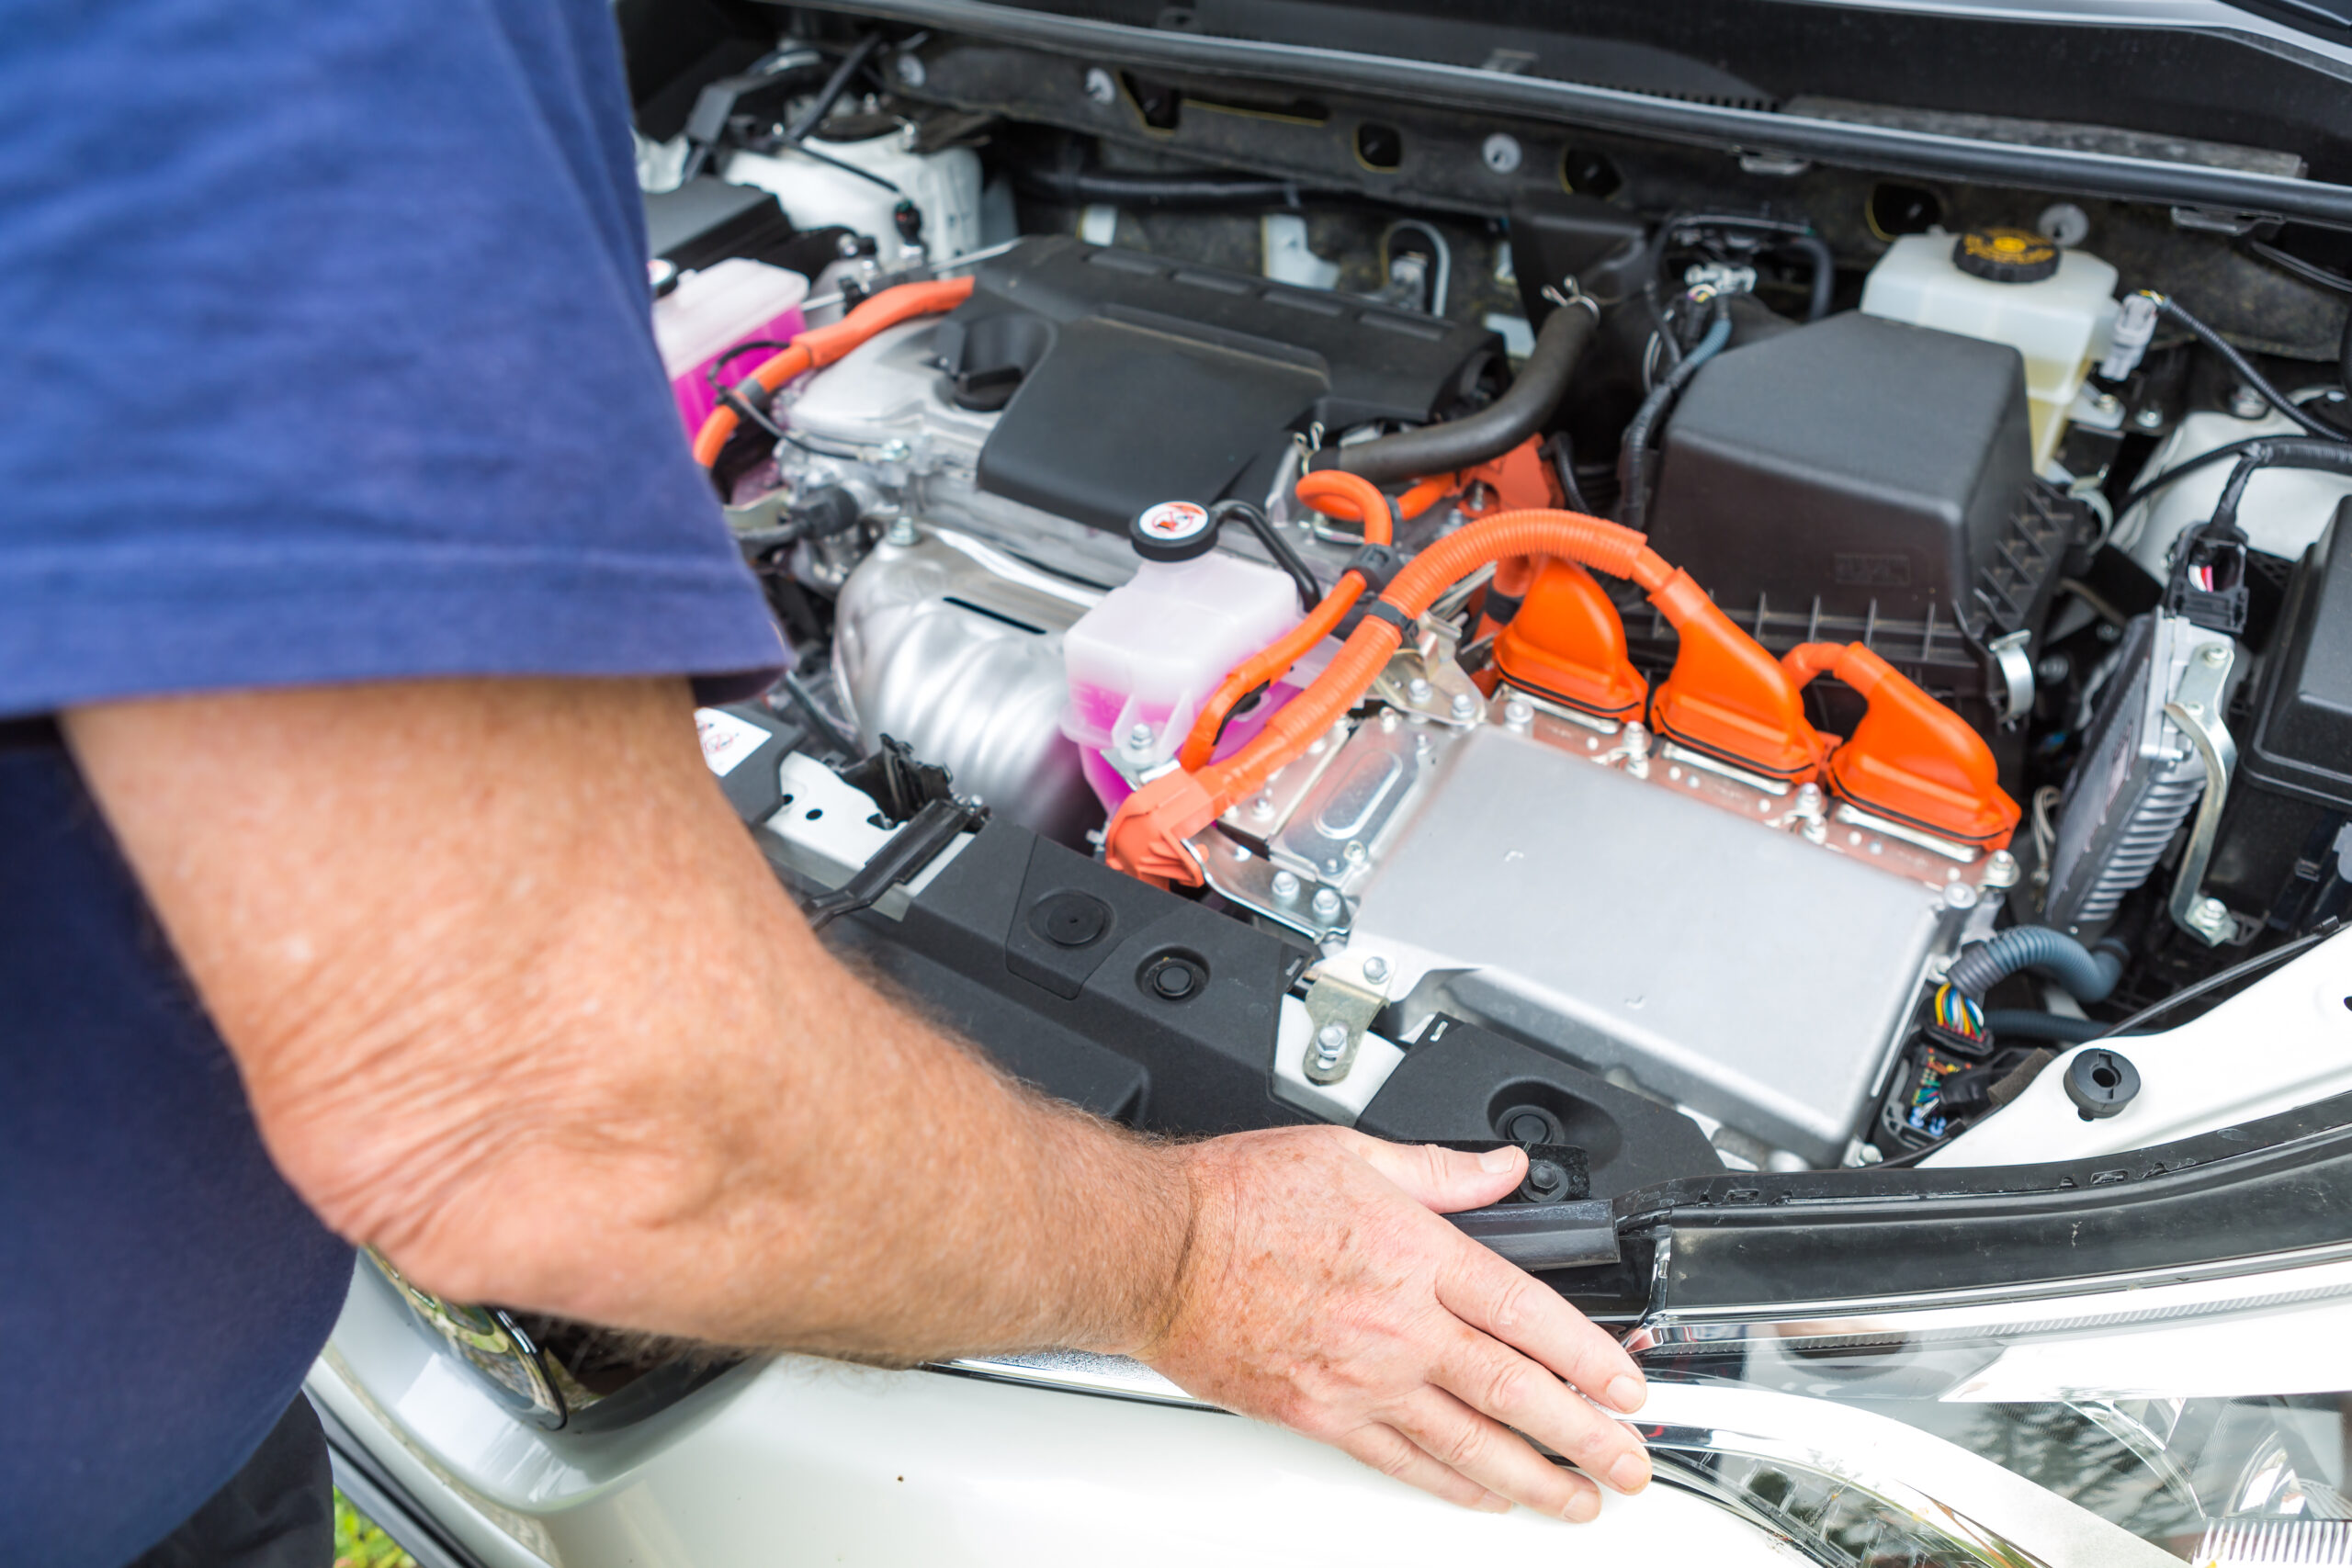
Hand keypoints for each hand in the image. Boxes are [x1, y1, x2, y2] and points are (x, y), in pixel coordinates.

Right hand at [1138, 1127, 1651, 1519]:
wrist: (1156, 1250)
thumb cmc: (1237, 1197)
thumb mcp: (1351, 1154)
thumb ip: (1440, 1169)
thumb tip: (1502, 1166)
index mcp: (1415, 1254)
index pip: (1526, 1313)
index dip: (1589, 1356)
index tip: (1626, 1385)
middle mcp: (1398, 1325)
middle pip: (1514, 1391)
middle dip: (1585, 1435)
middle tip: (1630, 1463)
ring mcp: (1361, 1379)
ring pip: (1467, 1443)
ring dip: (1534, 1478)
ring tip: (1579, 1500)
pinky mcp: (1319, 1414)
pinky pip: (1401, 1462)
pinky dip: (1452, 1486)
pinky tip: (1486, 1498)